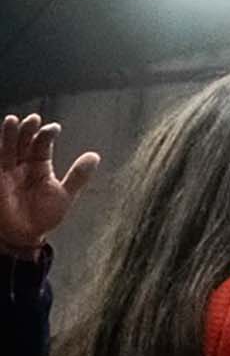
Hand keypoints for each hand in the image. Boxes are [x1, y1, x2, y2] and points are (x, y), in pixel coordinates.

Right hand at [0, 114, 98, 256]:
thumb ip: (77, 176)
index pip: (42, 146)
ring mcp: (7, 172)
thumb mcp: (64, 195)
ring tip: (13, 120)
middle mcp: (23, 165)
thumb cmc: (43, 216)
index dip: (46, 135)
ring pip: (7, 148)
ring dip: (9, 135)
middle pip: (24, 142)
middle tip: (34, 119)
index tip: (54, 128)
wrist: (24, 236)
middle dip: (28, 130)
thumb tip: (95, 155)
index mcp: (40, 166)